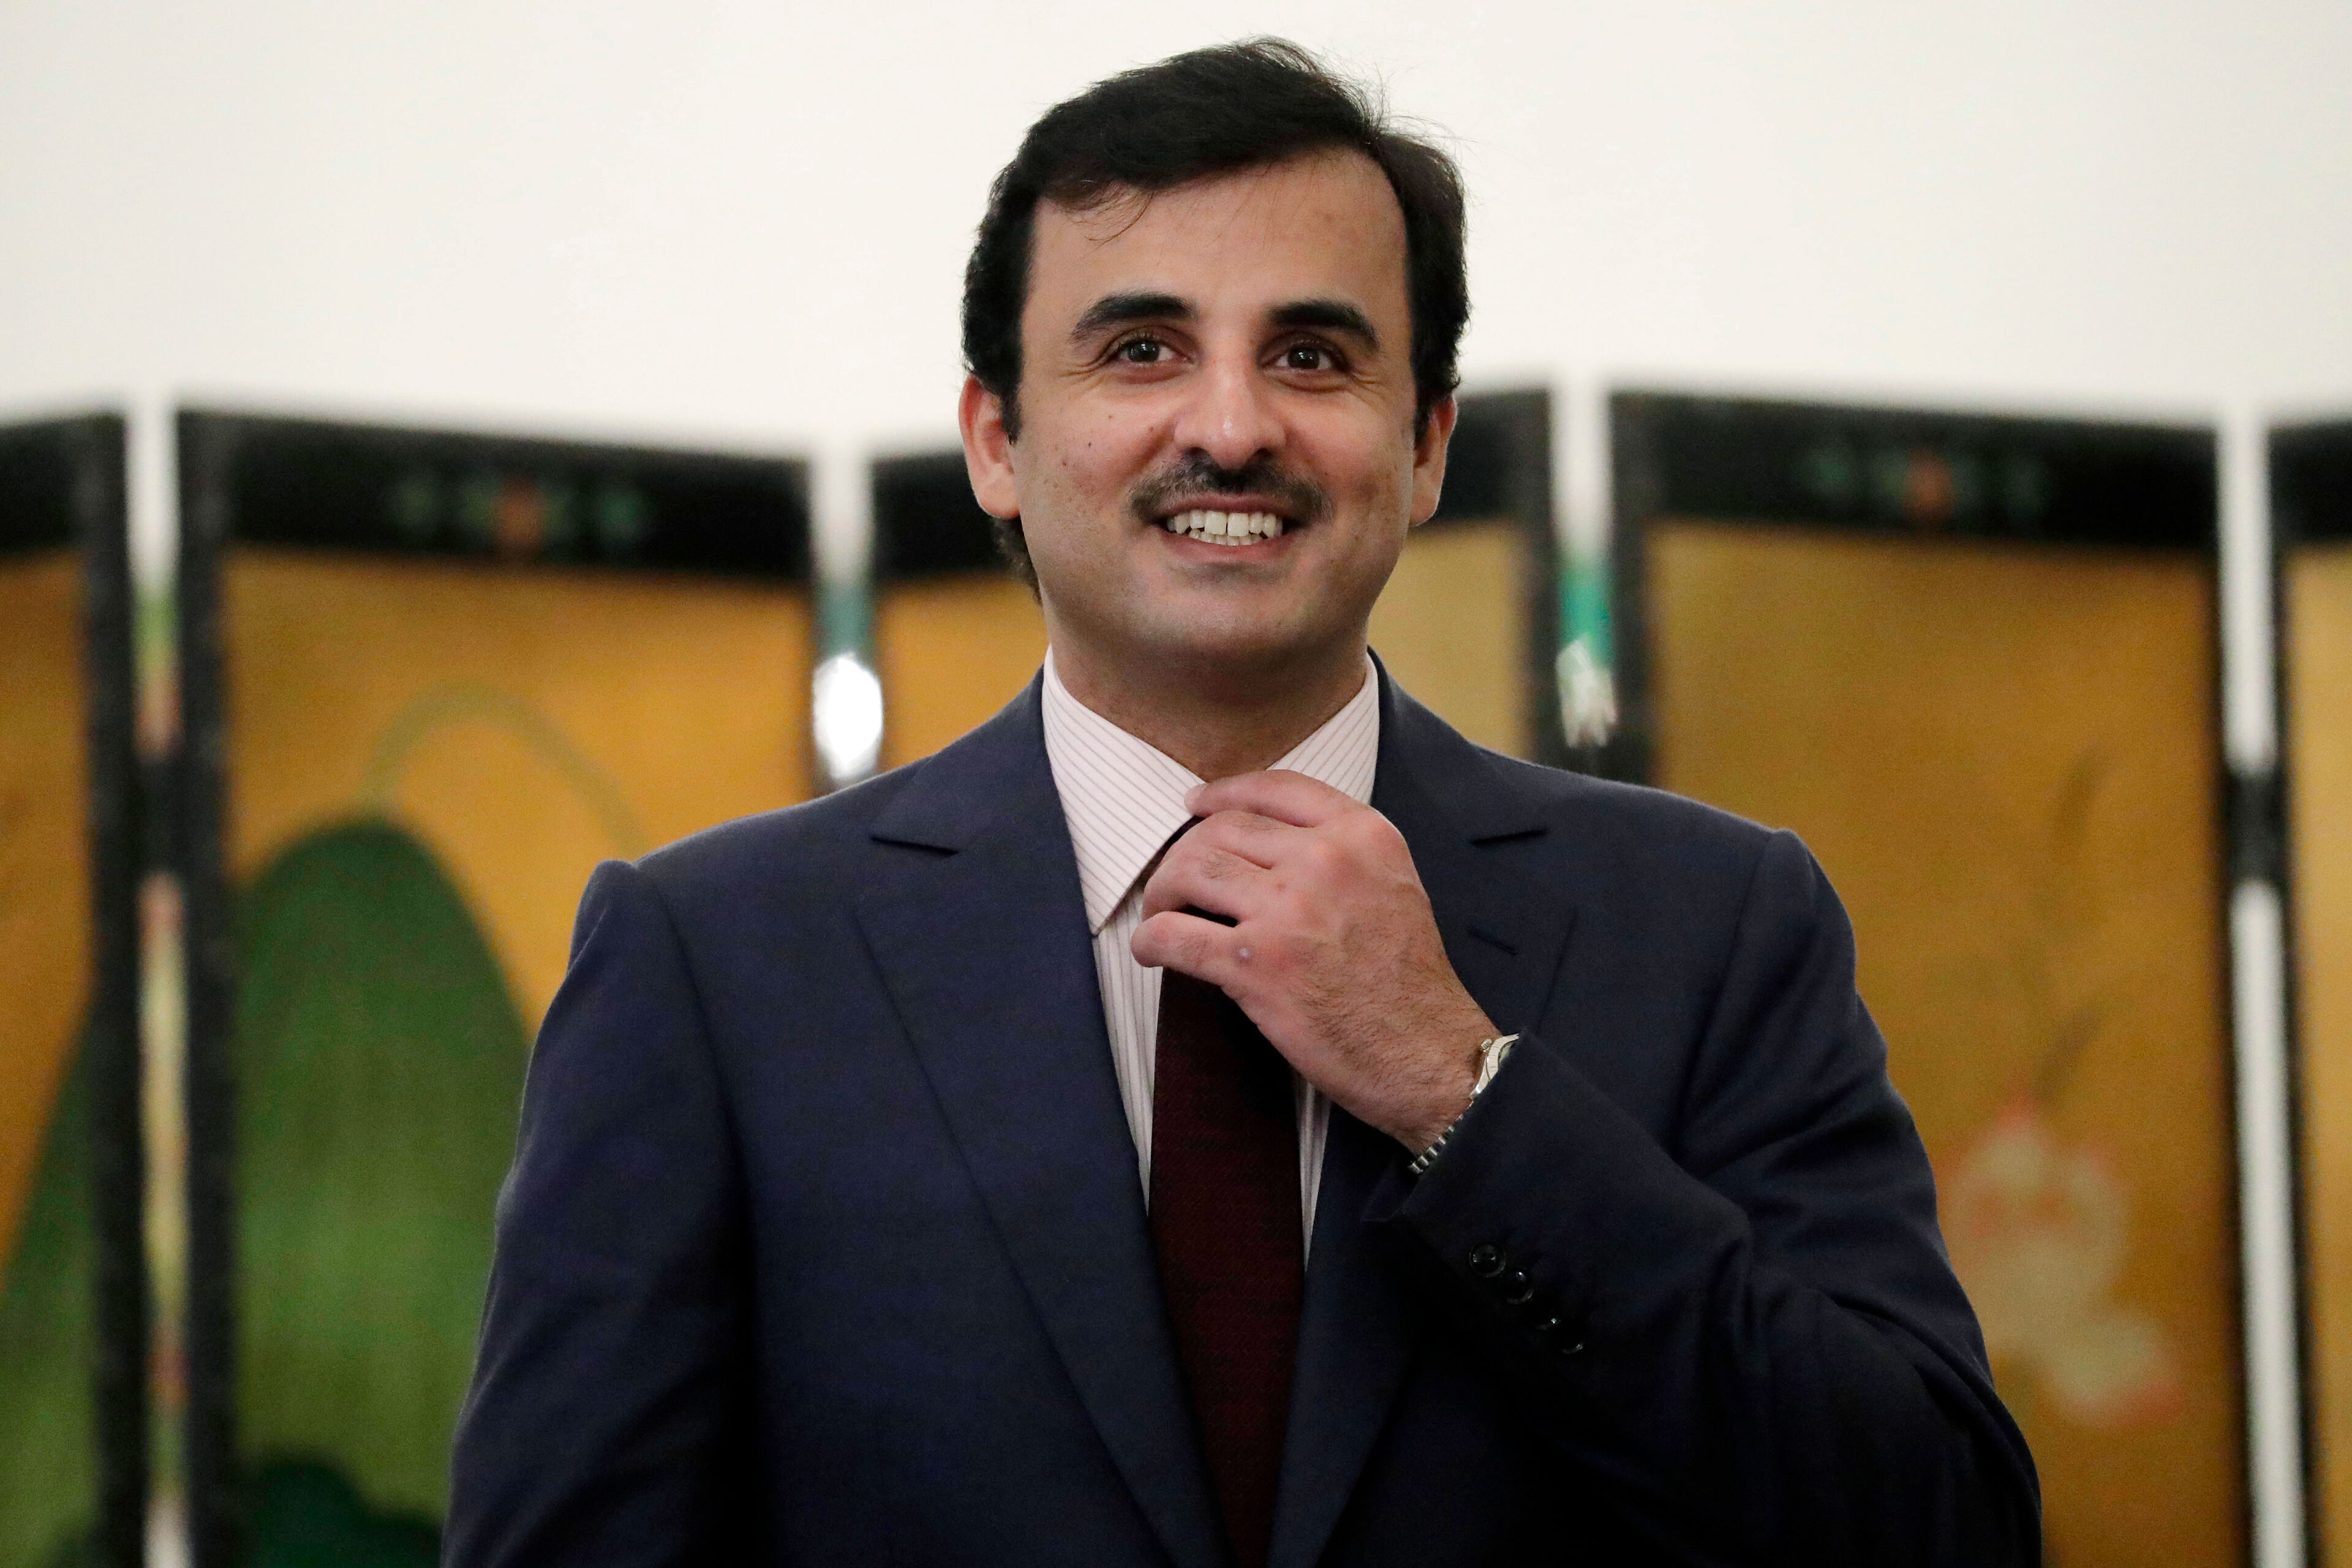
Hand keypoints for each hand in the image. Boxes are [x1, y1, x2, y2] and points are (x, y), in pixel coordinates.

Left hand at [1129, 769, 1498, 1151]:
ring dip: (1162, 892)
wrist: (1427, 1053)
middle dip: (1187, 852)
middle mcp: (1324, 860)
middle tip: (1177, 881)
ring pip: (1190, 870)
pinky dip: (1151, 940)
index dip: (1224, 792)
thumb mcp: (1393, 885)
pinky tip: (1150, 949)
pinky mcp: (1256, 964)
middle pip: (1223, 829)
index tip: (1197, 803)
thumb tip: (1265, 847)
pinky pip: (1175, 935)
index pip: (1275, 788)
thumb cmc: (1409, 981)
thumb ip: (1341, 854)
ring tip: (1161, 913)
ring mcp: (1287, 910)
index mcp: (1362, 835)